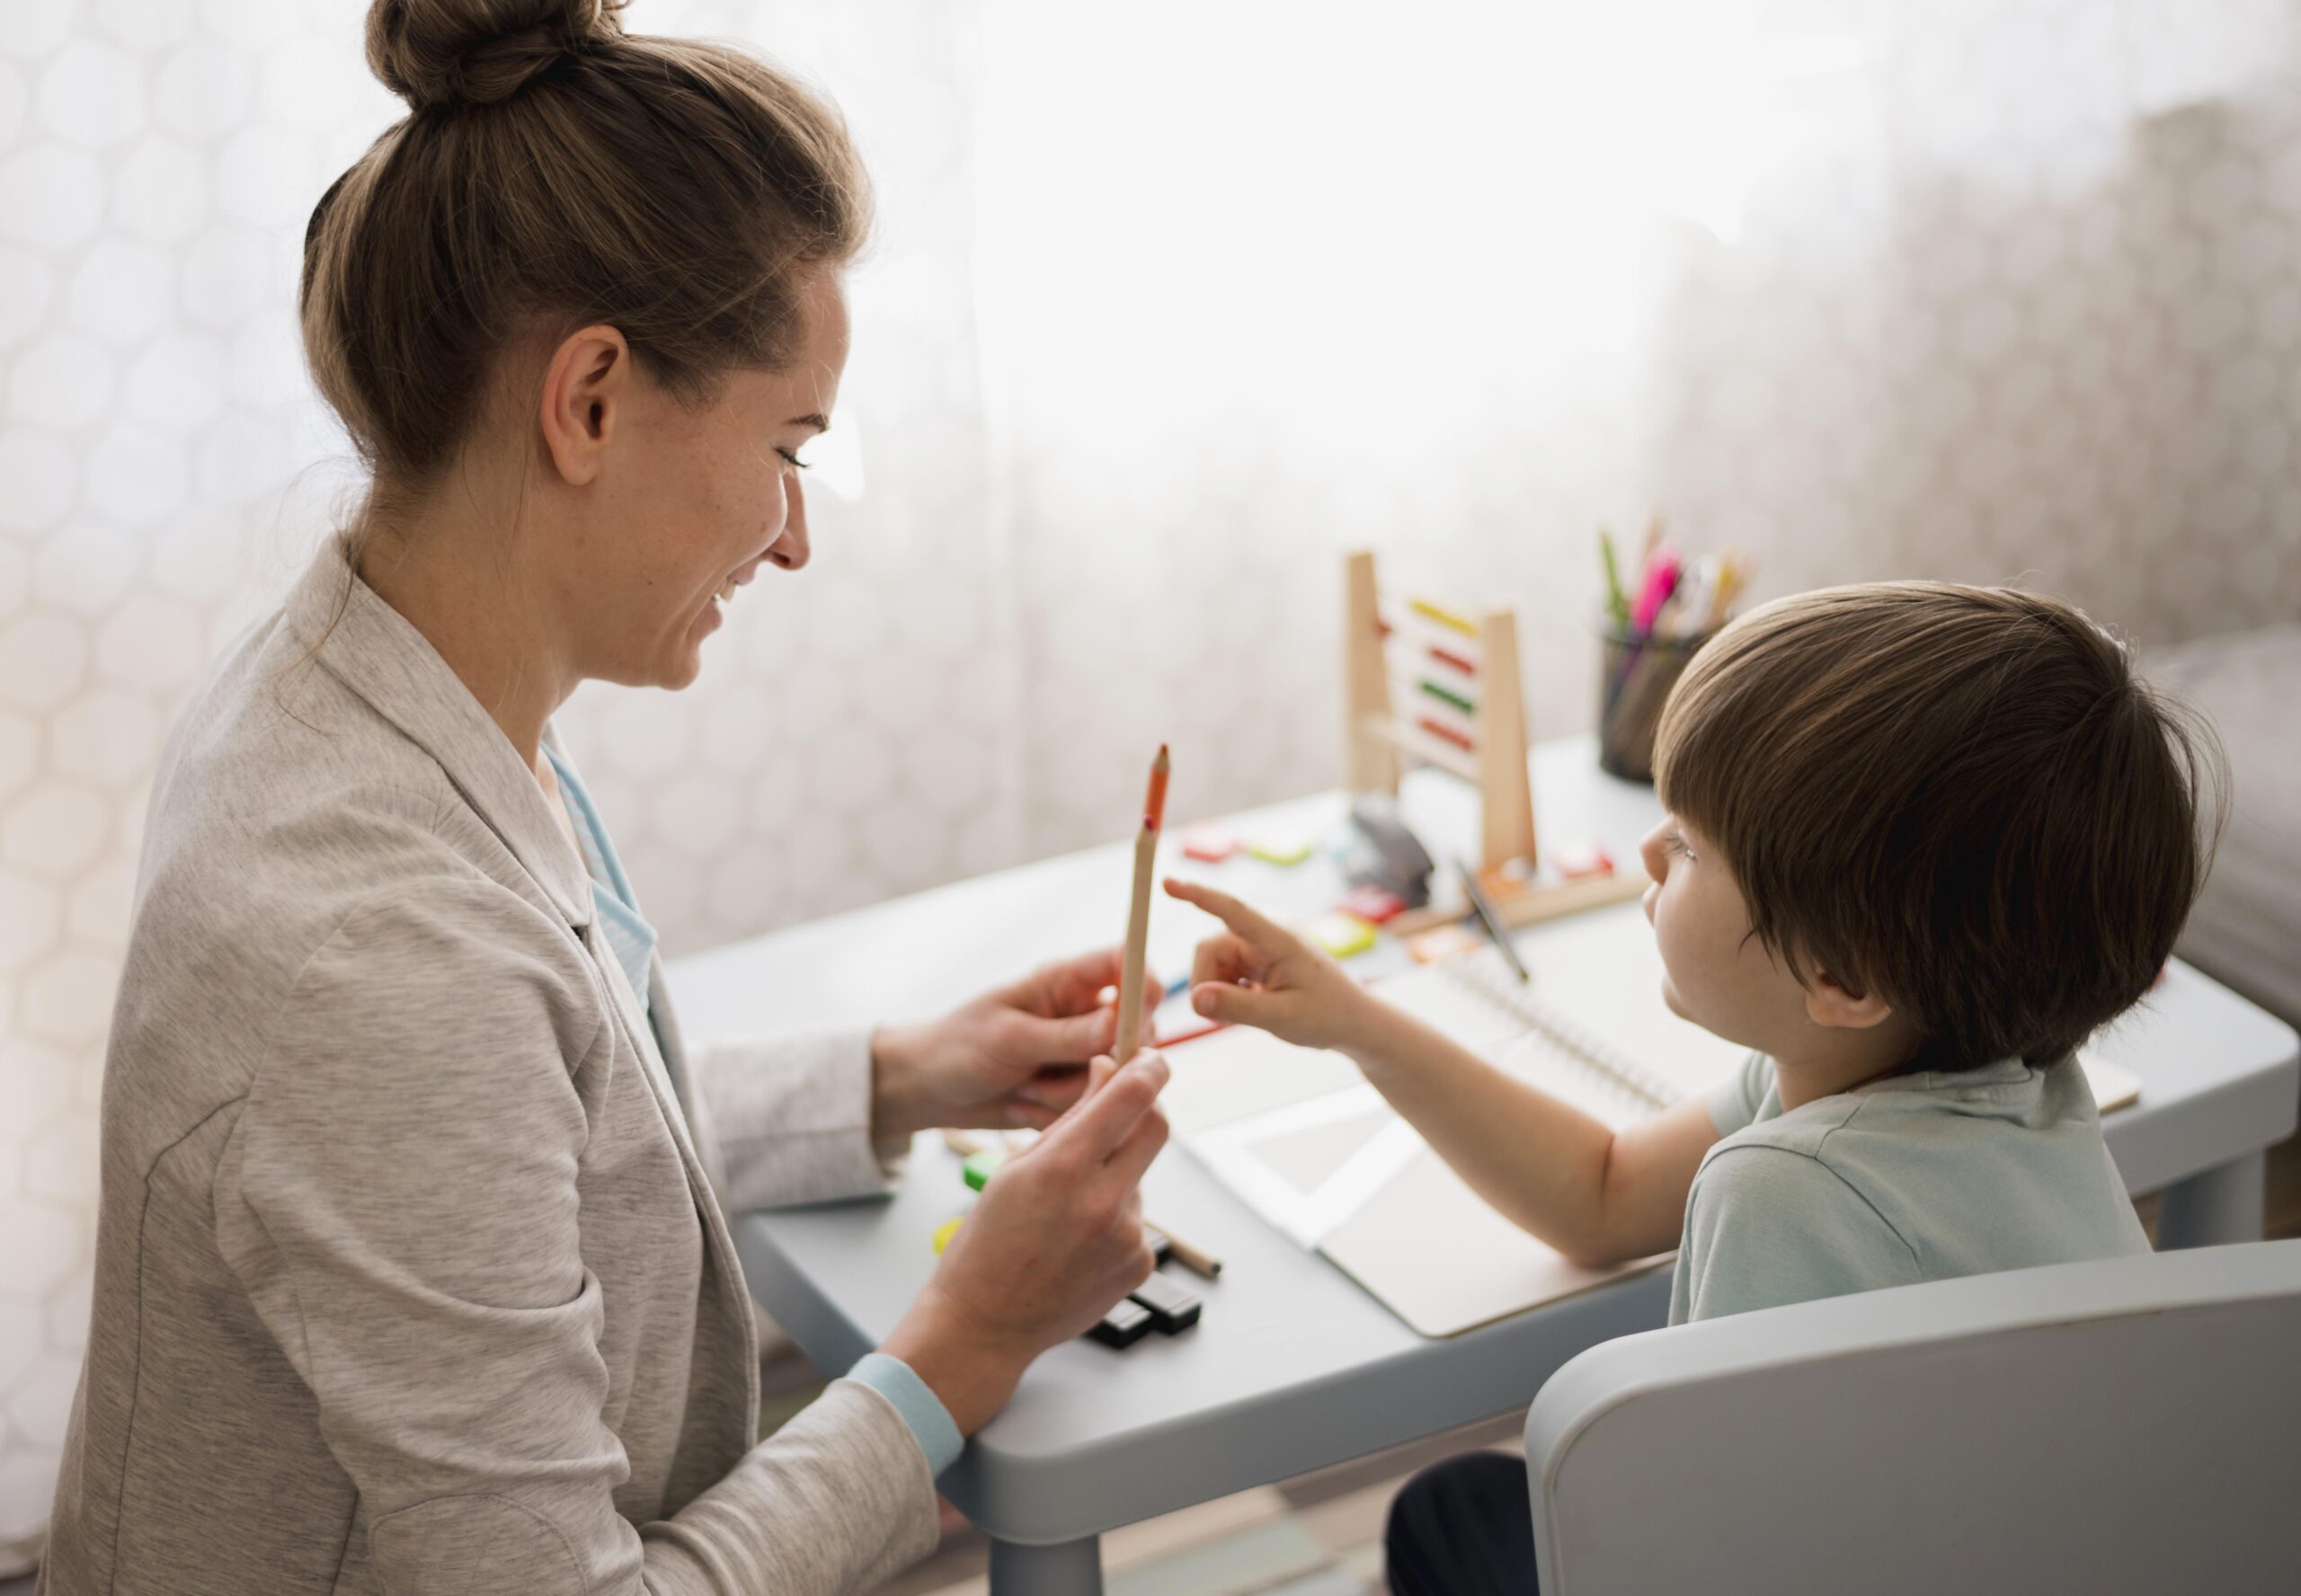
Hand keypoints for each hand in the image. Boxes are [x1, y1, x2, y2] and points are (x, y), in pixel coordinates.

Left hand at [871, 948, 1166, 1139]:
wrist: (930, 1091)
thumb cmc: (958, 1047)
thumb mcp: (1009, 1038)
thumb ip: (1067, 1035)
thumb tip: (1119, 1024)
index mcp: (1066, 982)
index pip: (1126, 965)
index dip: (1144, 986)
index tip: (1138, 1020)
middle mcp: (1083, 1015)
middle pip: (1138, 1031)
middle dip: (1104, 1061)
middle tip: (1065, 1071)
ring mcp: (1082, 1055)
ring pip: (1116, 1078)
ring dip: (1068, 1094)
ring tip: (1022, 1086)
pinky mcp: (1075, 1091)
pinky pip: (1094, 1108)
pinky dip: (1058, 1114)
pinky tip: (1022, 1104)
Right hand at [879, 1049, 1170, 1432]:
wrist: (985, 1325)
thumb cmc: (987, 1243)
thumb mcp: (1015, 1168)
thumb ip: (1071, 1119)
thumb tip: (1109, 1072)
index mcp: (1063, 1168)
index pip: (1131, 1097)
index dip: (1149, 1069)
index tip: (1152, 1058)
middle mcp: (1103, 1202)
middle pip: (1157, 1128)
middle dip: (1146, 1109)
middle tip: (1125, 1107)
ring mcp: (1127, 1237)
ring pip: (1139, 1177)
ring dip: (1116, 1175)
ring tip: (1067, 1210)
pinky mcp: (1140, 1263)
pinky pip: (1137, 1219)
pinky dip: (1115, 1217)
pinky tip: (1077, 1242)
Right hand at [1163, 878, 1372, 1052]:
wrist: (1351, 1021)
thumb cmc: (1326, 1016)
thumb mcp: (1282, 1018)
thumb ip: (1237, 1008)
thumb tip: (1194, 999)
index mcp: (1279, 938)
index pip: (1232, 911)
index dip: (1198, 896)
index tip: (1168, 883)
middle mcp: (1265, 934)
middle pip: (1208, 948)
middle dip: (1207, 983)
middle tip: (1223, 1018)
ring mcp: (1259, 945)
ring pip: (1210, 962)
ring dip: (1218, 990)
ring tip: (1248, 1012)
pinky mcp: (1255, 958)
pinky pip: (1220, 970)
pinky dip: (1226, 992)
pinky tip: (1251, 1004)